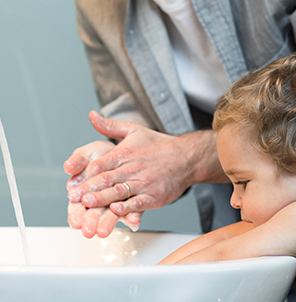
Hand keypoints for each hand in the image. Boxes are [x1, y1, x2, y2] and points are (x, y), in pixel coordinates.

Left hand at [65, 111, 225, 237]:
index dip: (85, 173)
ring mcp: (144, 183)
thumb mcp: (134, 130)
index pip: (101, 163)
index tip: (72, 182)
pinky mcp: (154, 196)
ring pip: (119, 192)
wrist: (186, 157)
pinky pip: (138, 203)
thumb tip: (92, 116)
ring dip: (101, 199)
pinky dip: (126, 207)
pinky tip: (115, 210)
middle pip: (106, 179)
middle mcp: (133, 168)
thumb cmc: (159, 145)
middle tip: (73, 196)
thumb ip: (110, 126)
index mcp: (126, 153)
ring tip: (87, 204)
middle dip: (88, 189)